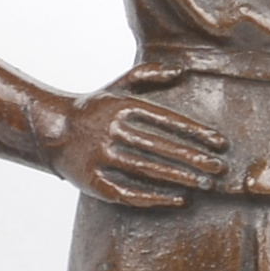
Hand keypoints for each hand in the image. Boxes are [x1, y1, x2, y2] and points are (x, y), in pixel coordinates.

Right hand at [47, 89, 228, 209]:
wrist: (49, 130)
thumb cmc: (93, 108)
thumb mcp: (117, 85)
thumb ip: (148, 74)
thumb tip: (182, 71)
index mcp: (121, 107)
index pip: (167, 120)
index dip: (196, 132)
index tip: (220, 144)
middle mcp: (110, 131)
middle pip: (159, 147)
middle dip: (193, 159)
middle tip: (219, 169)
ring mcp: (99, 157)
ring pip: (146, 170)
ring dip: (179, 179)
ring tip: (205, 185)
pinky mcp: (91, 181)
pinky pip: (127, 192)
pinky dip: (154, 198)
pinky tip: (179, 199)